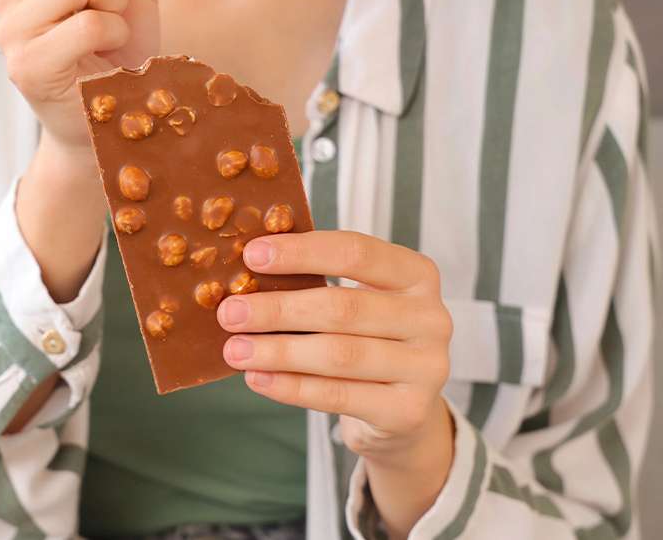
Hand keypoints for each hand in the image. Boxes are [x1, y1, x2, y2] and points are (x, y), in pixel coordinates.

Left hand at [217, 231, 452, 464]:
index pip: (357, 252)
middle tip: (230, 313)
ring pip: (339, 354)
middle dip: (279, 309)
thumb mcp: (354, 301)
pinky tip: (258, 378)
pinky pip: (338, 395)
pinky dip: (292, 387)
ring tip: (235, 350)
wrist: (403, 409)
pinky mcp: (409, 410)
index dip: (302, 252)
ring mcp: (427, 367)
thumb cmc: (366, 339)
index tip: (252, 255)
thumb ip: (314, 282)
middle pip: (343, 308)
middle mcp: (431, 317)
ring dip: (278, 351)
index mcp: (416, 274)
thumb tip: (244, 272)